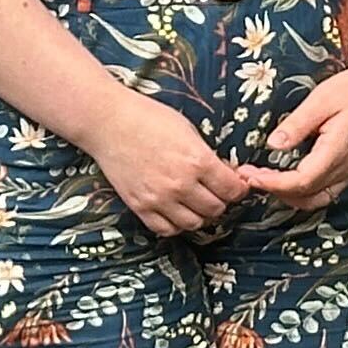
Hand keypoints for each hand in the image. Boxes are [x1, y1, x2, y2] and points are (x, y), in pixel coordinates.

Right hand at [92, 92, 249, 236]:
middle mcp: (181, 184)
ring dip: (199, 214)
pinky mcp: (140, 206)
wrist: (108, 121)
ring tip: (195, 201)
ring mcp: (159, 198)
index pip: (232, 190)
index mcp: (197, 161)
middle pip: (215, 209)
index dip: (238, 188)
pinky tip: (175, 211)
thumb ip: (207, 156)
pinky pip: (166, 229)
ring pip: (194, 223)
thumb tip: (225, 175)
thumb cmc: (149, 118)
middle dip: (220, 200)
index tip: (236, 184)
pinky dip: (175, 224)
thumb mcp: (188, 131)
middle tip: (215, 191)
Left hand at [244, 57, 347, 212]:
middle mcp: (345, 168)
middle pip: (306, 196)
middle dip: (274, 191)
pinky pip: (324, 193)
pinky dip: (302, 192)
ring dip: (288, 195)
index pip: (301, 181)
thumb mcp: (321, 99)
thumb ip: (297, 124)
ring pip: (315, 200)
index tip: (249, 175)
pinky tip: (286, 179)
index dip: (273, 184)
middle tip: (249, 176)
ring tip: (264, 179)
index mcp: (337, 151)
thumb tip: (272, 145)